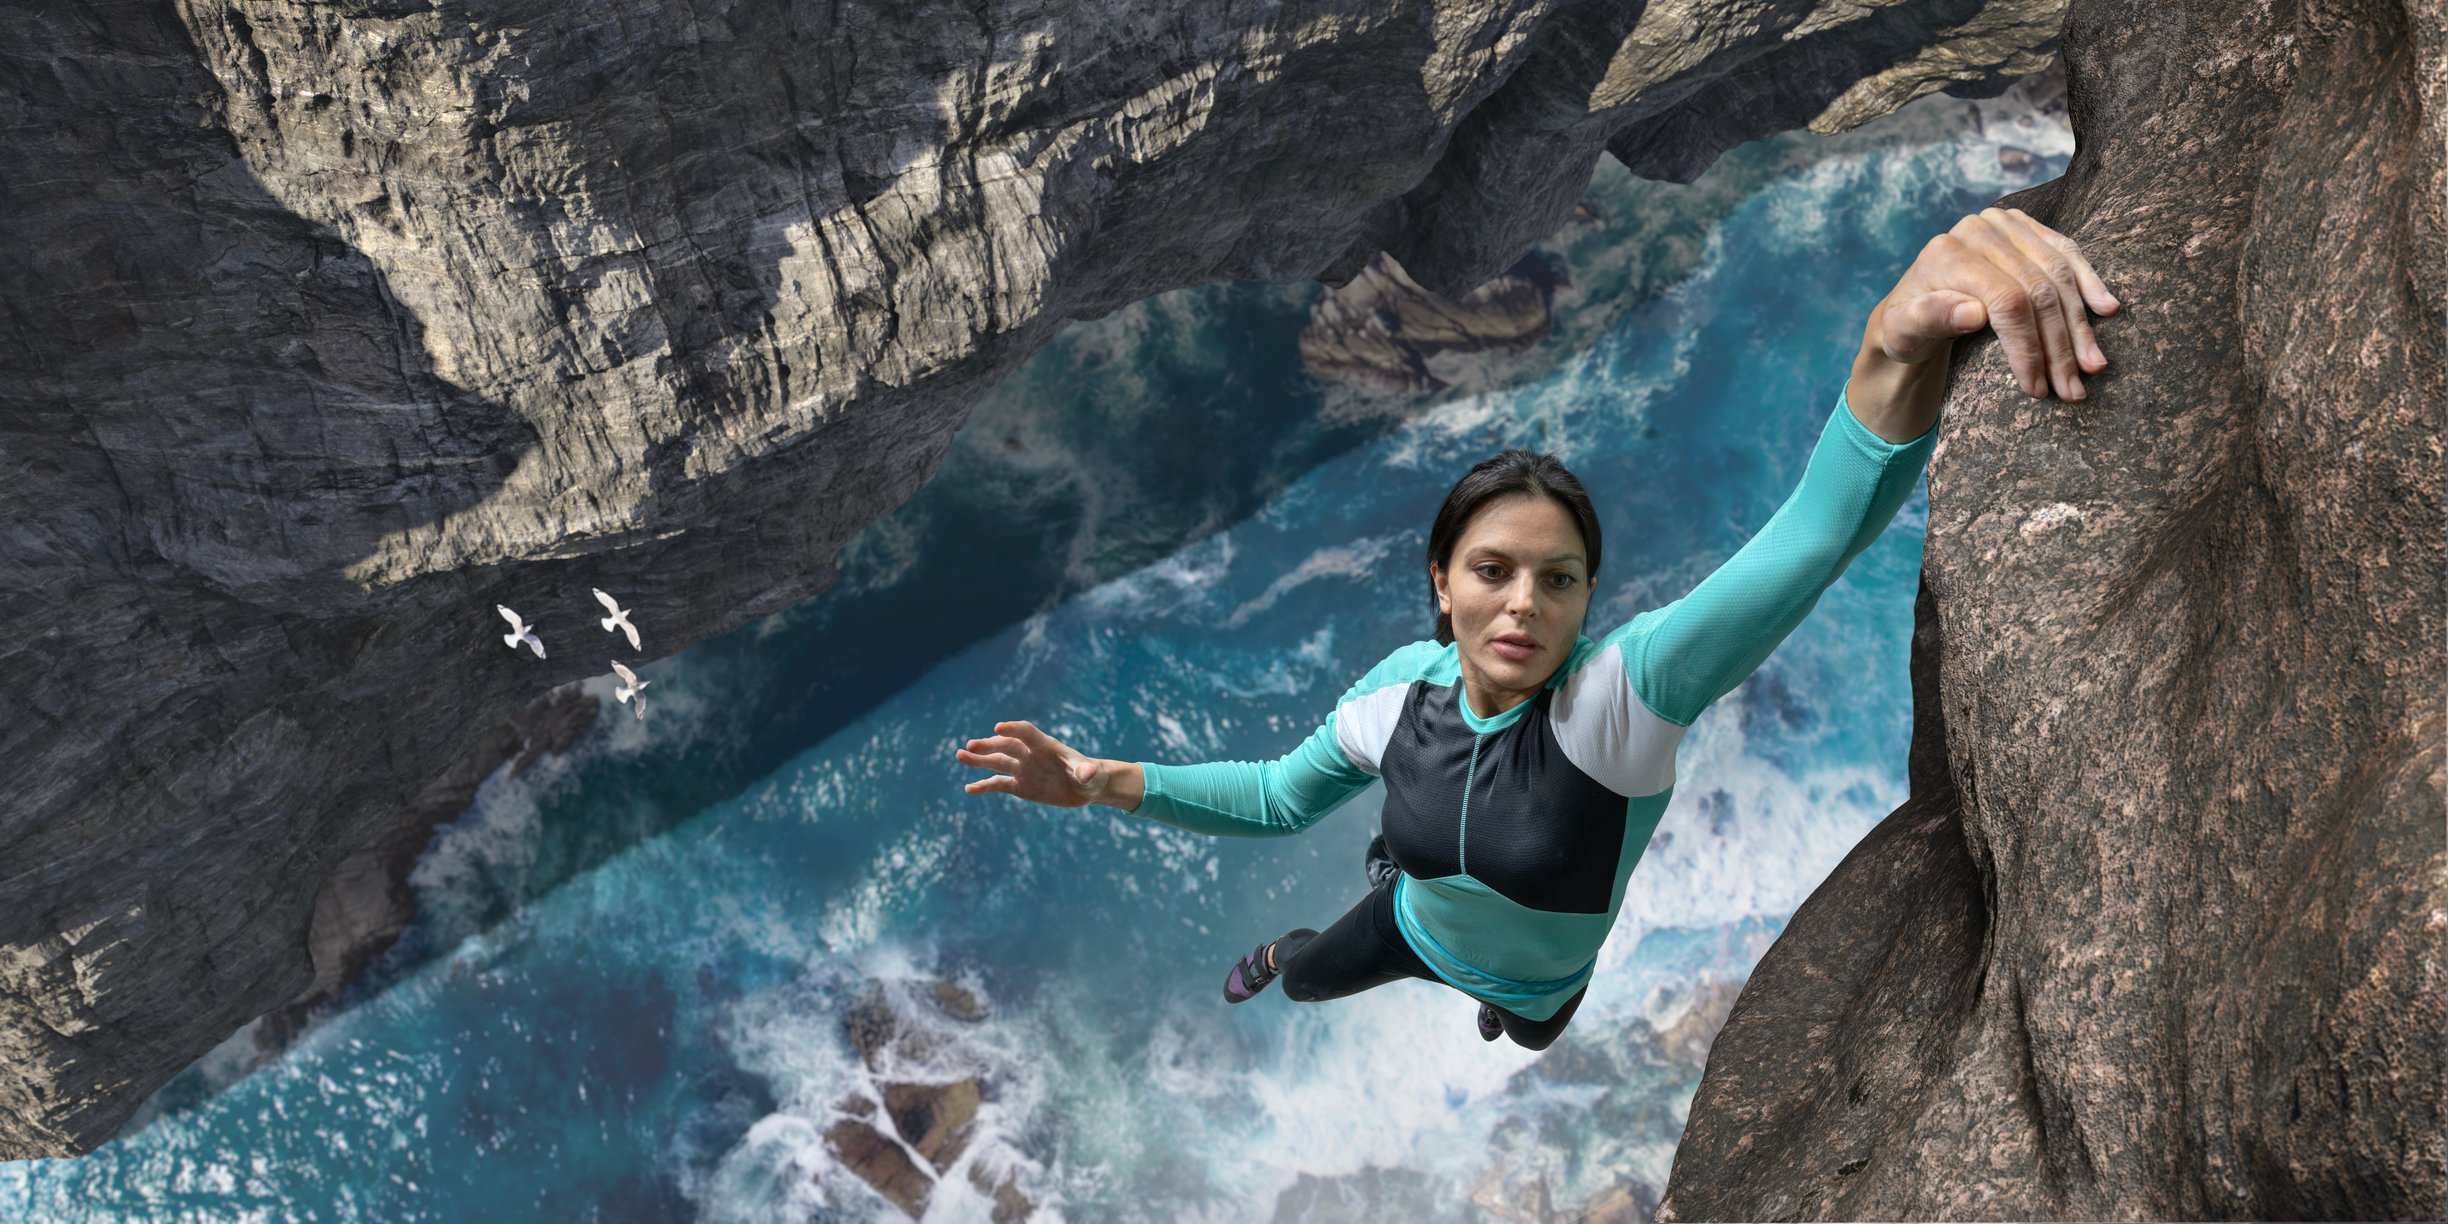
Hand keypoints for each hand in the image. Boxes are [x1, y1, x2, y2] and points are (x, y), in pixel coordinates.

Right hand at [957, 720, 1109, 806]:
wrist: (1087, 787)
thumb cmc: (1091, 776)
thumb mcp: (1091, 775)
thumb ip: (1086, 772)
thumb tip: (1087, 773)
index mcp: (1046, 745)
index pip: (1027, 733)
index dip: (1013, 729)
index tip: (998, 728)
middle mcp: (1030, 754)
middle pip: (1006, 746)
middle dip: (989, 746)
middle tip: (971, 746)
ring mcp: (1023, 769)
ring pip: (997, 762)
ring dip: (979, 760)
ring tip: (960, 756)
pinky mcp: (1020, 786)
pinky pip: (999, 784)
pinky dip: (984, 786)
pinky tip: (969, 789)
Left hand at [1870, 207, 2119, 400]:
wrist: (1913, 306)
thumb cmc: (1907, 326)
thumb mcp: (1902, 332)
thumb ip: (1929, 319)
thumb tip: (1974, 313)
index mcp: (1948, 253)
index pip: (2006, 301)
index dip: (2028, 347)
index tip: (2037, 387)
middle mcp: (1979, 229)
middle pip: (2038, 290)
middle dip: (2059, 346)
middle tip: (2073, 389)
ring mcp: (2005, 224)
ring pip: (2059, 275)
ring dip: (2080, 325)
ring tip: (2094, 366)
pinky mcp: (2026, 228)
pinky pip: (2067, 253)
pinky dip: (2089, 284)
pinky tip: (2106, 310)